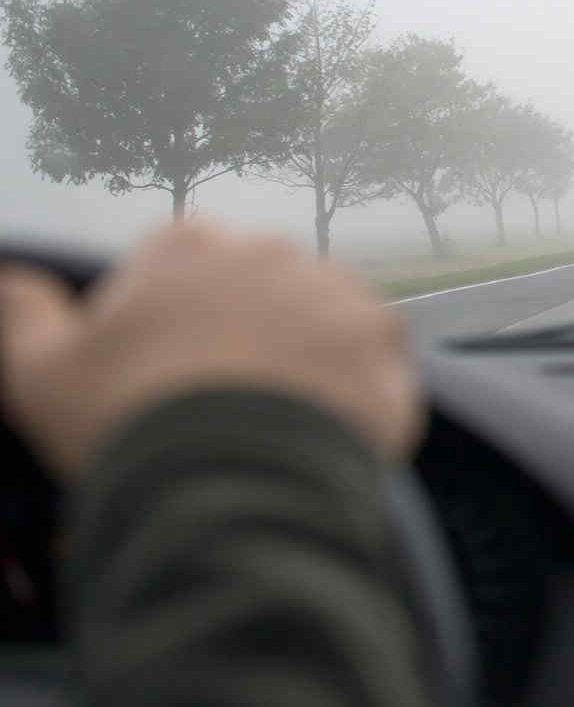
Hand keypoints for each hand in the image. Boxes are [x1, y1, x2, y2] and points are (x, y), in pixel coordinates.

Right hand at [0, 223, 420, 478]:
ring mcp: (333, 289)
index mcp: (188, 247)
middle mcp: (269, 251)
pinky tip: (331, 433)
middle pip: (265, 293)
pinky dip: (362, 395)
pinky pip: (377, 362)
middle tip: (233, 407)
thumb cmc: (130, 421)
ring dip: (314, 362)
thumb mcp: (44, 373)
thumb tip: (10, 278)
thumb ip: (26, 315)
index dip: (185, 321)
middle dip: (255, 337)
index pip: (191, 264)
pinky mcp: (384, 337)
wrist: (231, 477)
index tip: (178, 374)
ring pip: (326, 323)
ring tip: (285, 425)